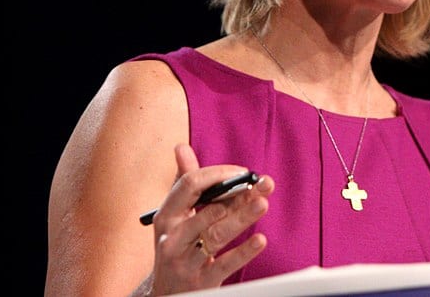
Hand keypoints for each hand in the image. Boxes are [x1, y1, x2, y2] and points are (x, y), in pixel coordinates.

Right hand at [147, 144, 272, 293]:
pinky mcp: (200, 282)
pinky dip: (243, 252)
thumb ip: (185, 184)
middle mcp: (172, 237)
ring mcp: (184, 260)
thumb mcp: (175, 216)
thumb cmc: (177, 245)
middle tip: (262, 185)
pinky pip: (223, 265)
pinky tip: (260, 240)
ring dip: (242, 218)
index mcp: (166, 215)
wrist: (167, 294)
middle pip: (207, 210)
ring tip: (262, 204)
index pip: (190, 185)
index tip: (243, 173)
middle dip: (237, 195)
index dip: (218, 175)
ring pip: (216, 235)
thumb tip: (181, 147)